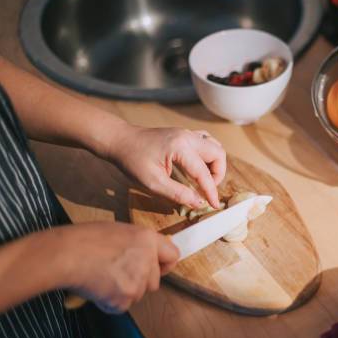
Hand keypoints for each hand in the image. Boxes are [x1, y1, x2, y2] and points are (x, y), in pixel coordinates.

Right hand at [54, 222, 179, 312]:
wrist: (65, 255)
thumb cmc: (84, 240)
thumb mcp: (119, 232)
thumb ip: (138, 245)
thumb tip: (147, 255)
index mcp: (147, 239)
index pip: (173, 255)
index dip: (164, 265)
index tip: (157, 268)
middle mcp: (148, 260)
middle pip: (154, 281)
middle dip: (139, 282)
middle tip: (116, 274)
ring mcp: (138, 281)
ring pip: (137, 295)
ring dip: (123, 291)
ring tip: (101, 277)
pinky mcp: (124, 299)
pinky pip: (121, 306)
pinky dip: (109, 302)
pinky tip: (96, 287)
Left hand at [107, 126, 225, 207]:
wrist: (120, 140)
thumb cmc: (132, 160)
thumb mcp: (152, 182)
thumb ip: (178, 193)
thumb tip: (198, 202)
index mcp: (180, 147)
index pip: (203, 172)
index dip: (211, 191)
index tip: (214, 205)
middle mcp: (188, 136)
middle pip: (218, 153)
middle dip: (217, 174)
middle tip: (206, 189)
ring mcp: (187, 133)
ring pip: (215, 146)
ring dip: (214, 163)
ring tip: (204, 178)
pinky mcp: (184, 134)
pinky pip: (206, 142)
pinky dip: (208, 155)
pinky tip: (199, 166)